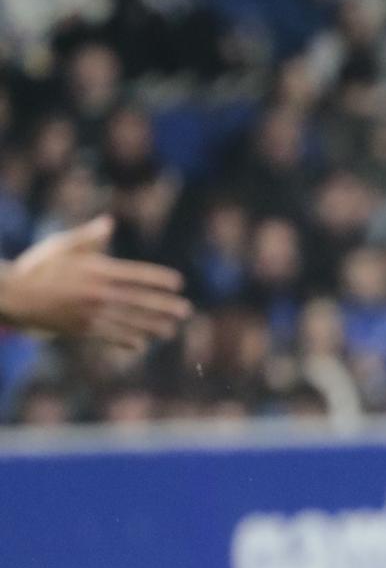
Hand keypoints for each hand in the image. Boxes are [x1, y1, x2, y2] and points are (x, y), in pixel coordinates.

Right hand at [0, 215, 190, 346]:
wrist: (13, 295)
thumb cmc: (38, 266)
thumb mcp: (61, 246)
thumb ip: (88, 238)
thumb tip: (110, 223)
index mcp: (96, 270)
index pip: (136, 274)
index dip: (159, 279)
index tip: (179, 282)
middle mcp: (97, 293)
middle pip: (139, 300)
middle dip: (164, 306)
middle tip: (187, 311)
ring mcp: (90, 313)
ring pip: (129, 321)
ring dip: (153, 326)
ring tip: (172, 331)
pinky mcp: (82, 329)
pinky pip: (111, 336)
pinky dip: (127, 340)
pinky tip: (142, 344)